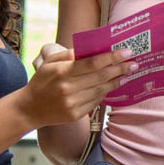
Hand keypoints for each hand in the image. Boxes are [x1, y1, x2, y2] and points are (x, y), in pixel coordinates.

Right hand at [20, 46, 136, 127]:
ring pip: (101, 90)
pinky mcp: (75, 115)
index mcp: (62, 72)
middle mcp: (68, 88)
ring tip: (126, 74)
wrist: (30, 109)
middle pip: (101, 76)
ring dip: (116, 81)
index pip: (92, 63)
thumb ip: (68, 54)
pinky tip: (112, 85)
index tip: (126, 52)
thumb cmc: (42, 81)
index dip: (111, 57)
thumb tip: (90, 49)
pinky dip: (105, 92)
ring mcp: (72, 103)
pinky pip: (96, 101)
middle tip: (133, 63)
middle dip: (120, 68)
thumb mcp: (49, 62)